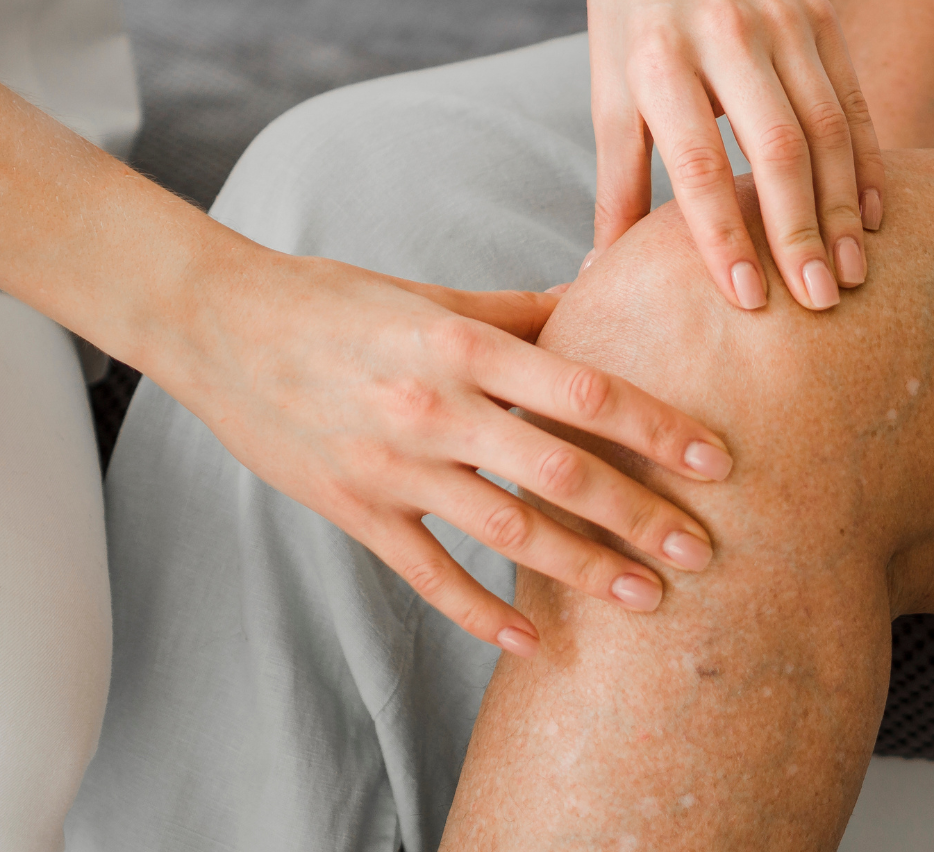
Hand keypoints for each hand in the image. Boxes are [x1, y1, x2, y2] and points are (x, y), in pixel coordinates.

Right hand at [166, 250, 734, 657]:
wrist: (217, 326)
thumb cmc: (334, 302)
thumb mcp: (433, 299)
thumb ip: (522, 312)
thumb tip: (606, 291)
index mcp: (462, 345)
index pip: (583, 390)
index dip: (656, 428)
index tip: (716, 459)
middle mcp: (435, 407)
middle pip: (561, 472)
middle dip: (641, 516)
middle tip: (705, 550)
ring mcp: (393, 465)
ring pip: (507, 532)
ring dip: (584, 570)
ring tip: (648, 600)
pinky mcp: (355, 509)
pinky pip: (429, 575)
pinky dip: (482, 614)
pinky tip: (533, 642)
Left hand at [579, 0, 883, 310]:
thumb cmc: (631, 8)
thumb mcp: (609, 84)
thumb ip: (616, 180)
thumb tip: (598, 273)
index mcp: (658, 58)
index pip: (697, 162)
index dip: (722, 234)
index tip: (747, 300)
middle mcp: (724, 35)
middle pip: (776, 147)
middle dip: (799, 232)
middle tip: (819, 303)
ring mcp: (781, 19)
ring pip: (827, 127)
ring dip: (843, 208)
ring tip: (851, 275)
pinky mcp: (821, 12)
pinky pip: (855, 98)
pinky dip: (868, 161)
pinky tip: (874, 216)